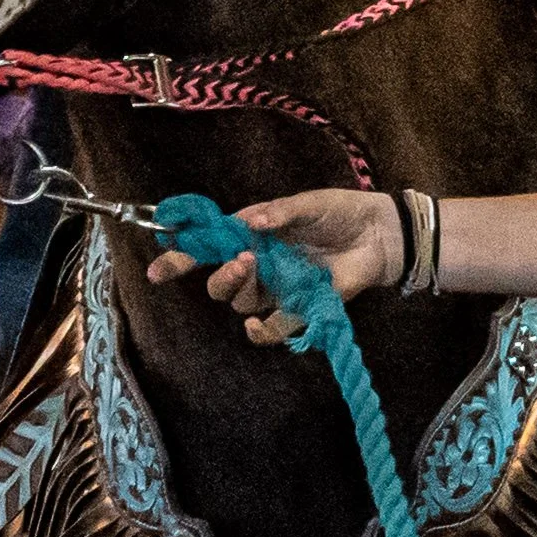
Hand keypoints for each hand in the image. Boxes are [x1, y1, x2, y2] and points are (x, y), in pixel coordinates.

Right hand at [148, 184, 401, 345]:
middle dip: (220, 276)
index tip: (158, 270)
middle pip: (219, 284)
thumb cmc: (339, 212)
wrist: (378, 234)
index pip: (207, 249)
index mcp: (251, 236)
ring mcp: (276, 289)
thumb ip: (277, 213)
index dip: (180, 258)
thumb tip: (249, 222)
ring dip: (241, 290)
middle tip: (242, 261)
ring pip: (241, 303)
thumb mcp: (307, 204)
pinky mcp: (299, 309)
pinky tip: (259, 325)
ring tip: (258, 269)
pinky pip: (273, 328)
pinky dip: (262, 332)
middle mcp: (258, 265)